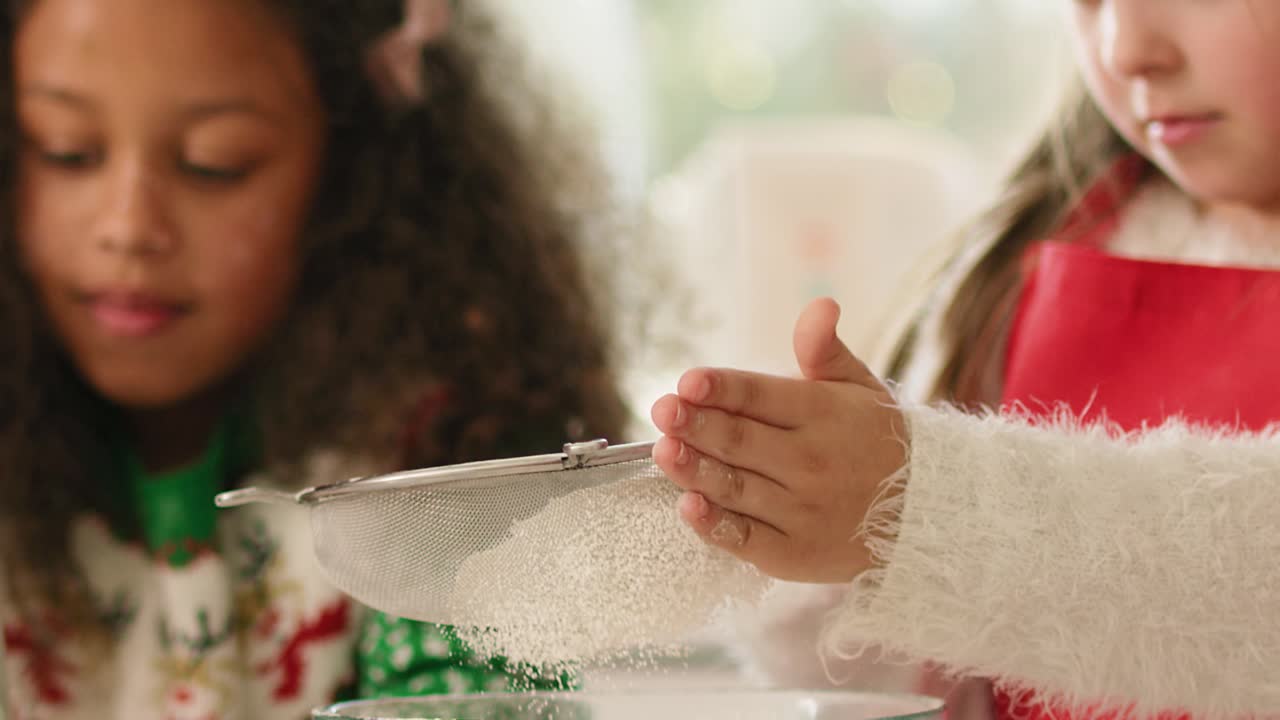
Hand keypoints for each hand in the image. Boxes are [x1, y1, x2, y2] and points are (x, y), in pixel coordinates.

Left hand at [650, 298, 906, 582]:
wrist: (922, 513)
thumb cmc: (876, 439)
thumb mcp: (860, 387)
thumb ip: (826, 351)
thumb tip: (821, 304)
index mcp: (824, 415)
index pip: (763, 397)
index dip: (724, 389)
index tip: (689, 381)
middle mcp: (811, 462)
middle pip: (742, 442)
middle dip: (697, 424)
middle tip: (662, 410)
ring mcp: (801, 511)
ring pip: (736, 488)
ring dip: (696, 470)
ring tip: (663, 451)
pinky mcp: (791, 553)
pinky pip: (745, 538)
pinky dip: (715, 525)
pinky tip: (688, 507)